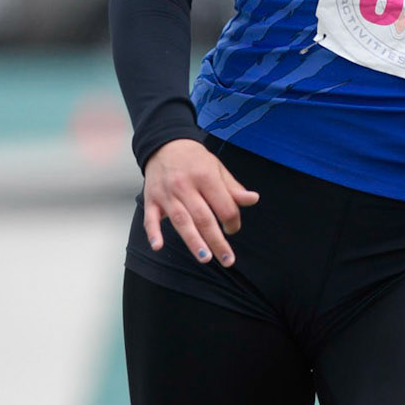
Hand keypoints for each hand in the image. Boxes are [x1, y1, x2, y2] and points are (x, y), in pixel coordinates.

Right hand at [143, 139, 258, 265]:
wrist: (164, 144)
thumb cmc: (195, 160)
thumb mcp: (217, 168)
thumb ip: (233, 188)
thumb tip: (253, 199)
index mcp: (205, 177)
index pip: (224, 206)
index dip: (233, 221)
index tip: (232, 228)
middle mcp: (185, 185)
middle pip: (203, 217)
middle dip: (217, 241)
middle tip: (227, 260)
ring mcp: (167, 194)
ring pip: (181, 220)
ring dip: (193, 241)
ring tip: (205, 257)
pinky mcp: (151, 199)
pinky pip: (150, 218)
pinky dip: (153, 232)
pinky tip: (158, 246)